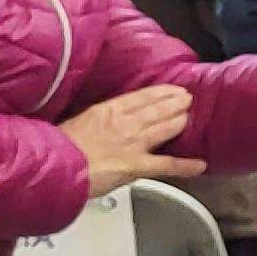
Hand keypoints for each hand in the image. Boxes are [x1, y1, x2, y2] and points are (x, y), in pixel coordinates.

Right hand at [63, 85, 201, 197]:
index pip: (142, 97)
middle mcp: (126, 123)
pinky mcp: (138, 166)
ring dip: (181, 121)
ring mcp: (135, 144)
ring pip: (166, 128)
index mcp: (108, 111)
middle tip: (187, 99)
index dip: (161, 92)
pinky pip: (167, 165)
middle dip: (176, 103)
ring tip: (190, 117)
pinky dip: (185, 166)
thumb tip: (100, 120)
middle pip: (159, 109)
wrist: (56, 166)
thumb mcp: (76, 122)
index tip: (172, 89)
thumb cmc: (59, 147)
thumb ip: (95, 119)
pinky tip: (200, 165)